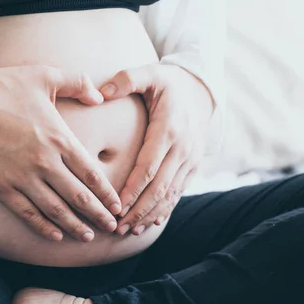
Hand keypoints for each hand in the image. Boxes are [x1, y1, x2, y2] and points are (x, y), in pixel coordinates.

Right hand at [0, 65, 121, 241]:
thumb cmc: (2, 86)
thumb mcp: (45, 75)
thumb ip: (77, 83)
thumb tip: (99, 96)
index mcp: (59, 139)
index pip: (92, 174)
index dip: (108, 194)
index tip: (118, 206)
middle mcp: (45, 162)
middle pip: (79, 197)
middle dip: (99, 215)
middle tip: (112, 228)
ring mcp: (22, 177)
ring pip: (56, 210)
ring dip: (75, 226)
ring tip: (89, 237)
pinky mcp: (0, 187)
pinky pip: (27, 213)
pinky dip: (43, 227)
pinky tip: (56, 236)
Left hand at [100, 64, 213, 235]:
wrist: (201, 90)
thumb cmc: (168, 82)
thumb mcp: (150, 73)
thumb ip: (126, 79)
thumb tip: (102, 91)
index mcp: (169, 129)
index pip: (148, 167)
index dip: (132, 190)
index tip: (115, 207)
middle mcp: (183, 148)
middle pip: (159, 187)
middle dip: (138, 210)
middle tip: (117, 227)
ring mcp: (191, 159)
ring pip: (170, 194)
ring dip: (150, 215)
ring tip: (129, 231)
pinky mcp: (194, 165)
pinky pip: (179, 192)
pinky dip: (165, 209)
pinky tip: (150, 222)